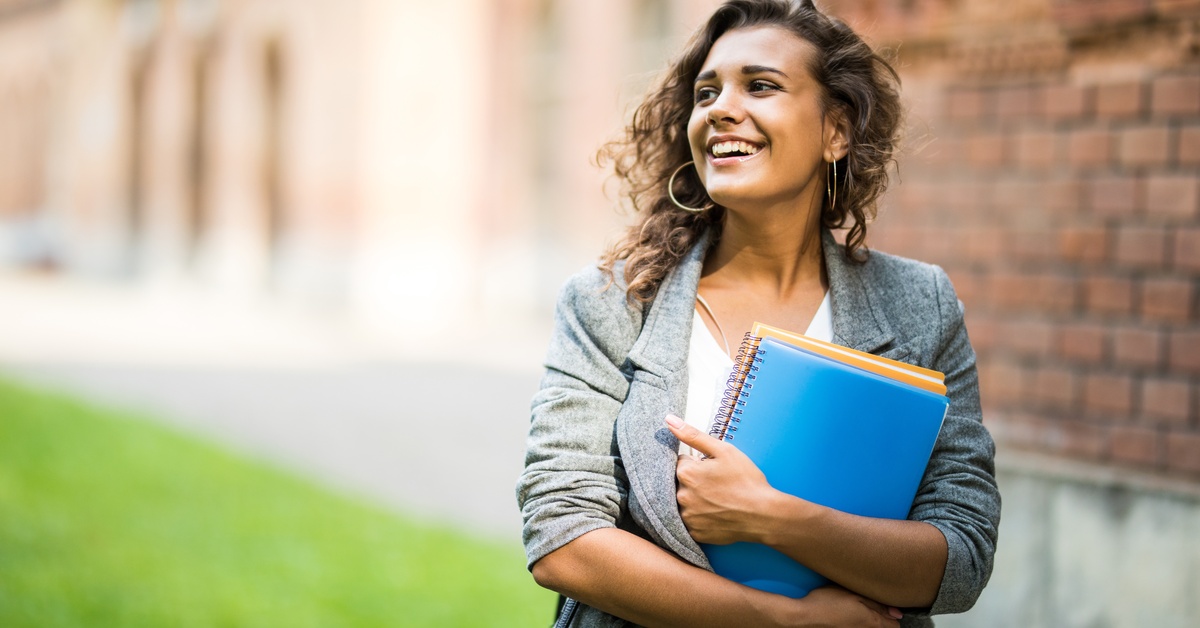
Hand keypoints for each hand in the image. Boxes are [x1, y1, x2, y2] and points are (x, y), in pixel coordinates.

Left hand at [666, 414, 779, 544]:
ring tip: (718, 499)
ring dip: (695, 499)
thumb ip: (693, 435)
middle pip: (681, 483)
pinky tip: (716, 512)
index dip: (698, 463)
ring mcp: (687, 517)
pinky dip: (699, 516)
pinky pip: (690, 520)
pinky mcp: (694, 532)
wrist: (763, 514)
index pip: (681, 462)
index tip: (713, 469)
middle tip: (718, 485)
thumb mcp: (723, 451)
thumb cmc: (746, 481)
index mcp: (686, 473)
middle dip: (695, 481)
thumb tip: (669, 420)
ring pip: (684, 502)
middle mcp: (681, 496)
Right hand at [786, 585, 902, 626]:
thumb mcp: (854, 595)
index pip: (894, 625)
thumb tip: (896, 613)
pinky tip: (847, 616)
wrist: (805, 616)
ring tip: (857, 610)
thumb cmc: (827, 603)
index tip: (884, 605)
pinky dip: (857, 624)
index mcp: (872, 622)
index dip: (891, 613)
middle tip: (870, 605)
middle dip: (881, 618)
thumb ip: (876, 604)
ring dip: (868, 621)